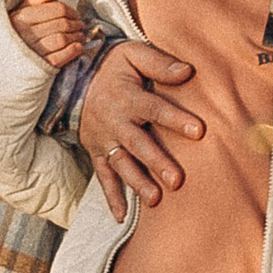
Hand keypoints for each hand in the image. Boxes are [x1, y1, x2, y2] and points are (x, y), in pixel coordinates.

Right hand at [9, 0, 87, 67]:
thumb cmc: (14, 31)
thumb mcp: (21, 10)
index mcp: (22, 17)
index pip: (57, 9)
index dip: (71, 11)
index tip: (75, 14)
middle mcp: (25, 34)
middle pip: (62, 24)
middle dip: (76, 24)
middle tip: (80, 25)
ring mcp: (31, 51)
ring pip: (62, 39)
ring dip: (76, 37)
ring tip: (80, 36)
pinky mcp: (37, 67)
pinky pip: (59, 58)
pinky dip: (72, 51)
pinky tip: (77, 47)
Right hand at [80, 37, 204, 214]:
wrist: (73, 79)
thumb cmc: (112, 67)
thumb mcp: (132, 55)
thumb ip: (159, 63)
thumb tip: (187, 71)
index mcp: (128, 98)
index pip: (156, 109)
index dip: (177, 120)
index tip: (199, 131)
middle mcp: (115, 122)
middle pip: (138, 144)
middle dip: (157, 162)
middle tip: (177, 181)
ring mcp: (105, 141)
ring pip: (122, 164)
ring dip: (137, 183)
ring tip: (155, 201)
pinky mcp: (97, 153)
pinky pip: (103, 177)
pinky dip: (111, 197)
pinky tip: (123, 217)